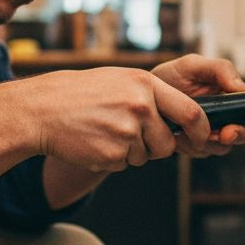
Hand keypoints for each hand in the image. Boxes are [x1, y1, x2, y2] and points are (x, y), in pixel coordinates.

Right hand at [13, 67, 211, 172]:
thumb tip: (184, 118)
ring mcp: (127, 132)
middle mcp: (140, 107)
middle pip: (167, 143)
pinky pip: (124, 164)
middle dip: (156, 146)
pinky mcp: (113, 155)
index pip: (191, 112)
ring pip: (145, 156)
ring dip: (130, 151)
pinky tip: (94, 141)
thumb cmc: (82, 94)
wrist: (42, 110)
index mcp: (146, 85)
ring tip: (104, 130)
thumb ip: (152, 96)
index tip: (201, 137)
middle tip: (130, 134)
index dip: (200, 129)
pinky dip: (112, 158)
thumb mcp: (120, 81)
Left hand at [151, 54, 244, 157]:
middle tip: (226, 133)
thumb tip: (243, 88)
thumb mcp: (193, 65)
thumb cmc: (167, 77)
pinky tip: (180, 135)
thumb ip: (220, 70)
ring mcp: (208, 133)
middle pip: (244, 132)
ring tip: (194, 131)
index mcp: (229, 96)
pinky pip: (201, 151)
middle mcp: (223, 117)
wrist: (138, 96)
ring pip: (222, 146)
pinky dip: (193, 145)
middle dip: (238, 134)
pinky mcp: (192, 145)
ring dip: (212, 141)